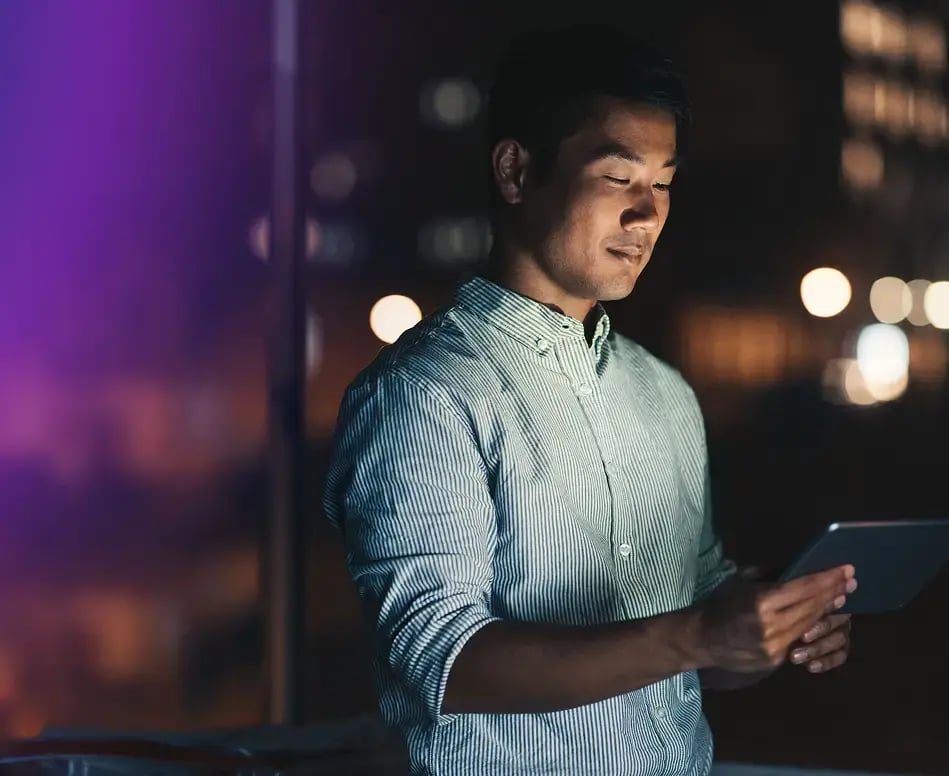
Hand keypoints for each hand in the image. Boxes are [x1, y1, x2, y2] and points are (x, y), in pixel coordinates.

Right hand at [694, 565, 856, 673]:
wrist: (701, 639)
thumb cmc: (719, 604)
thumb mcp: (741, 582)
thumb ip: (769, 578)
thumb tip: (798, 569)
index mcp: (761, 603)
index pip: (803, 588)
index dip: (826, 578)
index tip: (845, 569)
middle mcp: (771, 626)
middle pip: (811, 607)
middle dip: (833, 592)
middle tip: (850, 579)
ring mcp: (775, 646)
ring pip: (809, 624)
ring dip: (827, 609)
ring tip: (842, 596)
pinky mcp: (775, 660)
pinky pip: (799, 639)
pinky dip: (812, 625)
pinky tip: (822, 616)